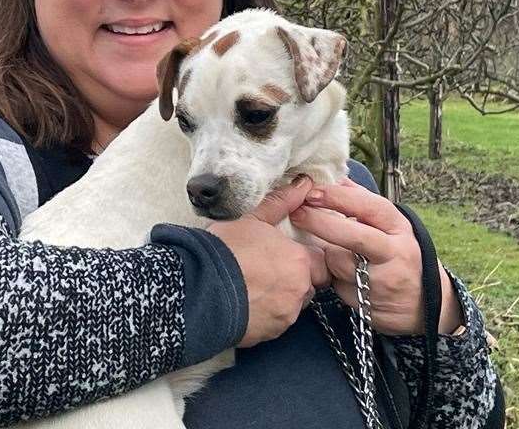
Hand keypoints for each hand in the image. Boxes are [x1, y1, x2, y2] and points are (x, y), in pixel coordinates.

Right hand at [207, 176, 331, 347]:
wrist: (199, 288)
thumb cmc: (226, 249)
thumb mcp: (251, 219)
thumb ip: (282, 202)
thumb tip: (304, 183)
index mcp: (300, 261)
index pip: (319, 261)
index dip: (303, 258)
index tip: (285, 255)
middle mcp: (300, 290)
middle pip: (308, 285)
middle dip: (295, 279)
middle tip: (268, 270)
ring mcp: (286, 316)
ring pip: (292, 305)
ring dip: (281, 297)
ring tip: (253, 286)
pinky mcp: (270, 334)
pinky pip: (276, 323)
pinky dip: (266, 314)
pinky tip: (246, 302)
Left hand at [288, 178, 462, 335]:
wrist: (420, 304)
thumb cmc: (395, 254)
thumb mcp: (387, 225)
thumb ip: (360, 201)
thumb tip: (333, 176)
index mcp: (397, 227)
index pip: (367, 207)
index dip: (337, 197)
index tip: (311, 191)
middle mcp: (394, 252)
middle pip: (353, 236)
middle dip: (320, 222)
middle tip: (296, 213)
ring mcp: (381, 280)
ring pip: (338, 261)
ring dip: (325, 254)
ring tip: (328, 251)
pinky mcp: (367, 303)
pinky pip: (336, 284)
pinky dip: (331, 277)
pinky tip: (338, 274)